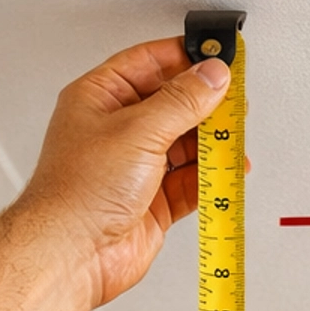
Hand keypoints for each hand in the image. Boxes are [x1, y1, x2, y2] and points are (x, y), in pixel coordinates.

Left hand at [16, 36, 232, 307]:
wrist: (74, 253)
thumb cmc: (79, 191)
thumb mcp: (137, 129)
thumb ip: (181, 102)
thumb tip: (210, 76)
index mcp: (101, 97)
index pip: (149, 62)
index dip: (185, 58)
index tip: (217, 57)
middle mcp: (118, 130)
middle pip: (172, 104)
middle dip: (205, 104)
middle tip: (234, 102)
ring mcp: (136, 167)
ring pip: (184, 145)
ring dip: (212, 143)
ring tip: (235, 138)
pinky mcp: (153, 202)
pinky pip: (190, 182)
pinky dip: (211, 178)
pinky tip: (228, 171)